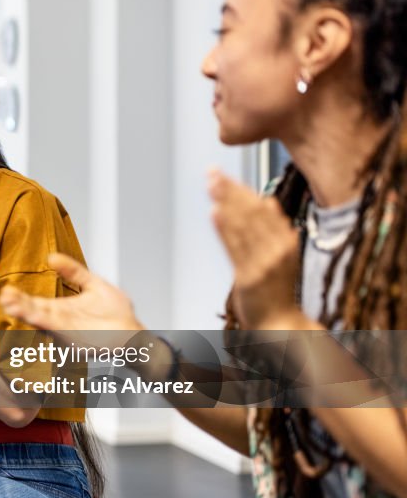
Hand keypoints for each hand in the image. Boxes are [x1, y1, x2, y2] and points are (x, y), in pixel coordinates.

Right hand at [0, 253, 142, 337]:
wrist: (134, 333)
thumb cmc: (116, 313)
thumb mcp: (93, 284)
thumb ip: (74, 272)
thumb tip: (51, 257)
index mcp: (61, 308)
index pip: (35, 302)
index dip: (21, 298)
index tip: (7, 290)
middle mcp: (60, 321)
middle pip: (34, 312)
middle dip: (19, 305)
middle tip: (4, 296)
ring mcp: (67, 331)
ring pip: (43, 322)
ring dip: (27, 315)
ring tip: (11, 305)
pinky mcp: (77, 339)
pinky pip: (59, 331)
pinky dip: (47, 325)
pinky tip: (34, 317)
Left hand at [208, 169, 303, 328]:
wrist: (281, 325)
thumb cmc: (277, 291)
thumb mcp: (282, 255)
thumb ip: (274, 230)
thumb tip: (268, 201)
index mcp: (286, 240)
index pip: (261, 207)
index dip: (241, 189)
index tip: (224, 175)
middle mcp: (278, 248)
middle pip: (251, 212)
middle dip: (230, 190)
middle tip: (211, 172)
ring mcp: (264, 263)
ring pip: (242, 225)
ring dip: (225, 202)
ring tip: (210, 185)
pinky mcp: (249, 277)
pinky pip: (235, 249)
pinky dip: (225, 229)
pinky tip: (215, 213)